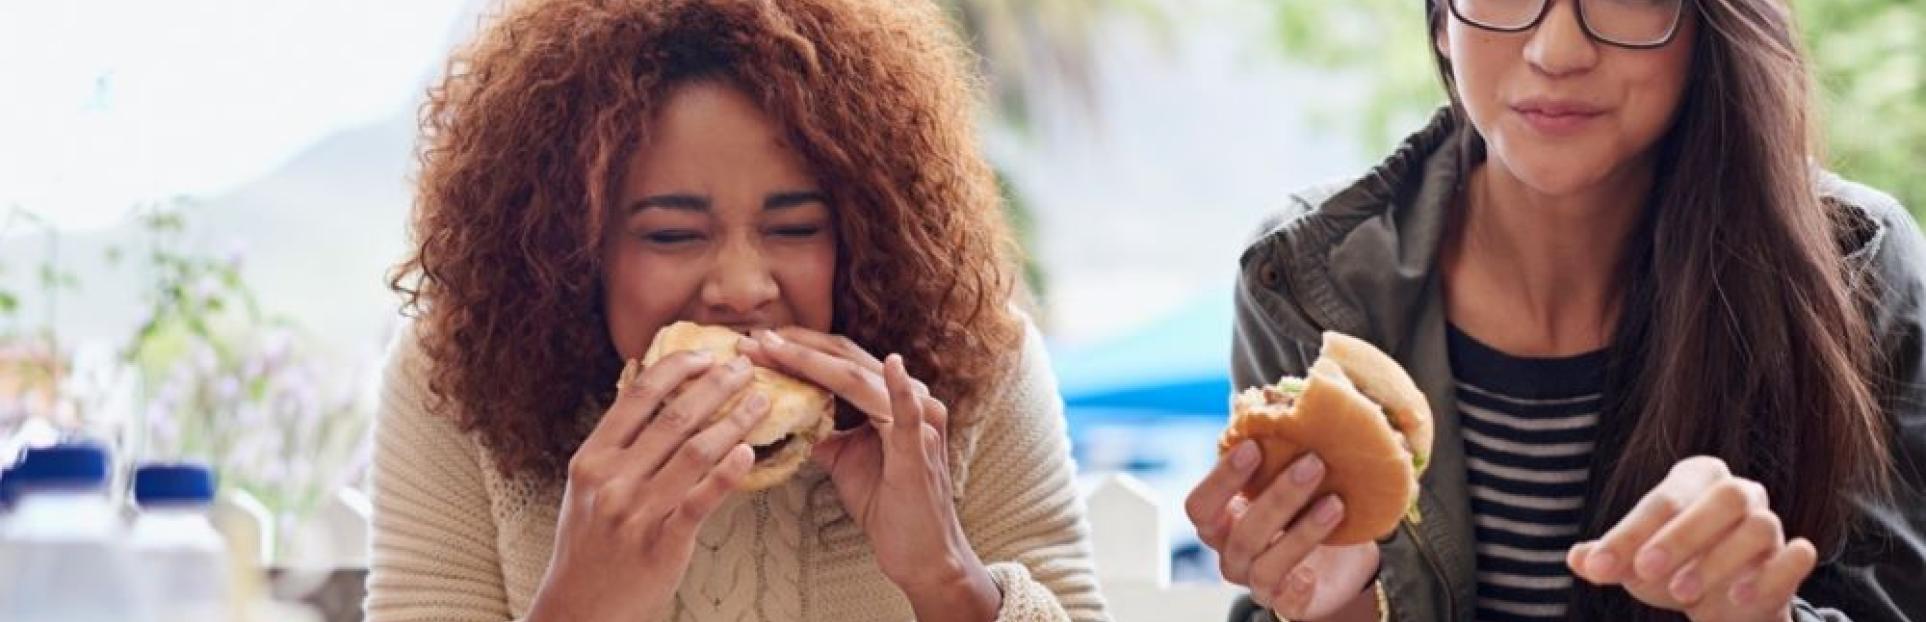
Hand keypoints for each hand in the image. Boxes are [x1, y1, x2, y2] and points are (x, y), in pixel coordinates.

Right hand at [526, 352, 770, 621]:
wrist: (579, 608)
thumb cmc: (588, 543)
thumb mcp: (585, 486)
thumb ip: (615, 442)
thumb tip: (642, 386)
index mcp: (592, 458)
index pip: (638, 396)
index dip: (677, 368)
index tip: (708, 354)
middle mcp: (612, 480)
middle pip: (674, 418)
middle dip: (717, 385)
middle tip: (747, 367)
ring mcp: (637, 512)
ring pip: (696, 453)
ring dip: (734, 421)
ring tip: (761, 402)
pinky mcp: (663, 543)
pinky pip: (701, 500)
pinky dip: (728, 473)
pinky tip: (749, 453)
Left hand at [739, 328, 998, 620]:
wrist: (921, 554)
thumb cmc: (888, 508)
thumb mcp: (845, 461)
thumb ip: (825, 432)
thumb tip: (787, 415)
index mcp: (892, 400)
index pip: (840, 362)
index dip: (799, 349)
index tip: (758, 342)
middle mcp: (911, 400)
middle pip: (846, 360)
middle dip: (796, 347)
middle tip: (754, 339)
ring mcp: (919, 421)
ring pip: (859, 379)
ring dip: (812, 361)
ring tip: (773, 348)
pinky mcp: (921, 448)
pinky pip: (909, 413)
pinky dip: (900, 388)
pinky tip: (892, 365)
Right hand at [1186, 441, 1381, 620]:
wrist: (1342, 561)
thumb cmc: (1307, 508)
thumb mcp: (1293, 477)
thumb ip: (1280, 448)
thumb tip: (1283, 397)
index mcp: (1222, 522)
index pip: (1200, 506)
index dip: (1222, 479)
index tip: (1254, 446)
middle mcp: (1231, 554)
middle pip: (1240, 532)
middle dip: (1276, 497)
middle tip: (1313, 462)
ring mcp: (1257, 582)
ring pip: (1265, 563)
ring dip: (1301, 531)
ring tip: (1335, 502)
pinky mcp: (1288, 604)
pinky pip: (1287, 600)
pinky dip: (1300, 583)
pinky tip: (1320, 566)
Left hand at [1568, 456, 1815, 621]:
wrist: (1722, 604)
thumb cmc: (1672, 569)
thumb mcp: (1634, 565)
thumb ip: (1607, 559)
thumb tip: (1577, 558)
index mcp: (1694, 480)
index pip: (1661, 501)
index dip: (1628, 534)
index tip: (1599, 567)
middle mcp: (1738, 493)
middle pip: (1723, 498)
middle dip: (1681, 536)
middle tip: (1644, 572)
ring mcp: (1770, 524)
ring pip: (1760, 526)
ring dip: (1719, 560)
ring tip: (1682, 594)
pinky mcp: (1791, 558)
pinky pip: (1797, 556)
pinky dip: (1771, 574)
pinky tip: (1737, 597)